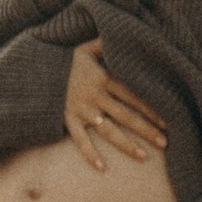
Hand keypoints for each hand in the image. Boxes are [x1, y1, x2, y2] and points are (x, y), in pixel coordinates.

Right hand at [64, 37, 167, 175]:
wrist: (34, 70)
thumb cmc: (63, 59)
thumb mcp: (85, 47)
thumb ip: (105, 43)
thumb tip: (124, 33)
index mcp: (103, 78)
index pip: (133, 95)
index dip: (151, 108)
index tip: (168, 120)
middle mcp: (95, 97)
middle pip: (126, 115)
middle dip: (147, 129)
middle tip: (165, 142)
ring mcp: (82, 111)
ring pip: (109, 131)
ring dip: (127, 145)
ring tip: (144, 157)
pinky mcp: (68, 120)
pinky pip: (80, 140)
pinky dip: (90, 154)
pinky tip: (102, 167)